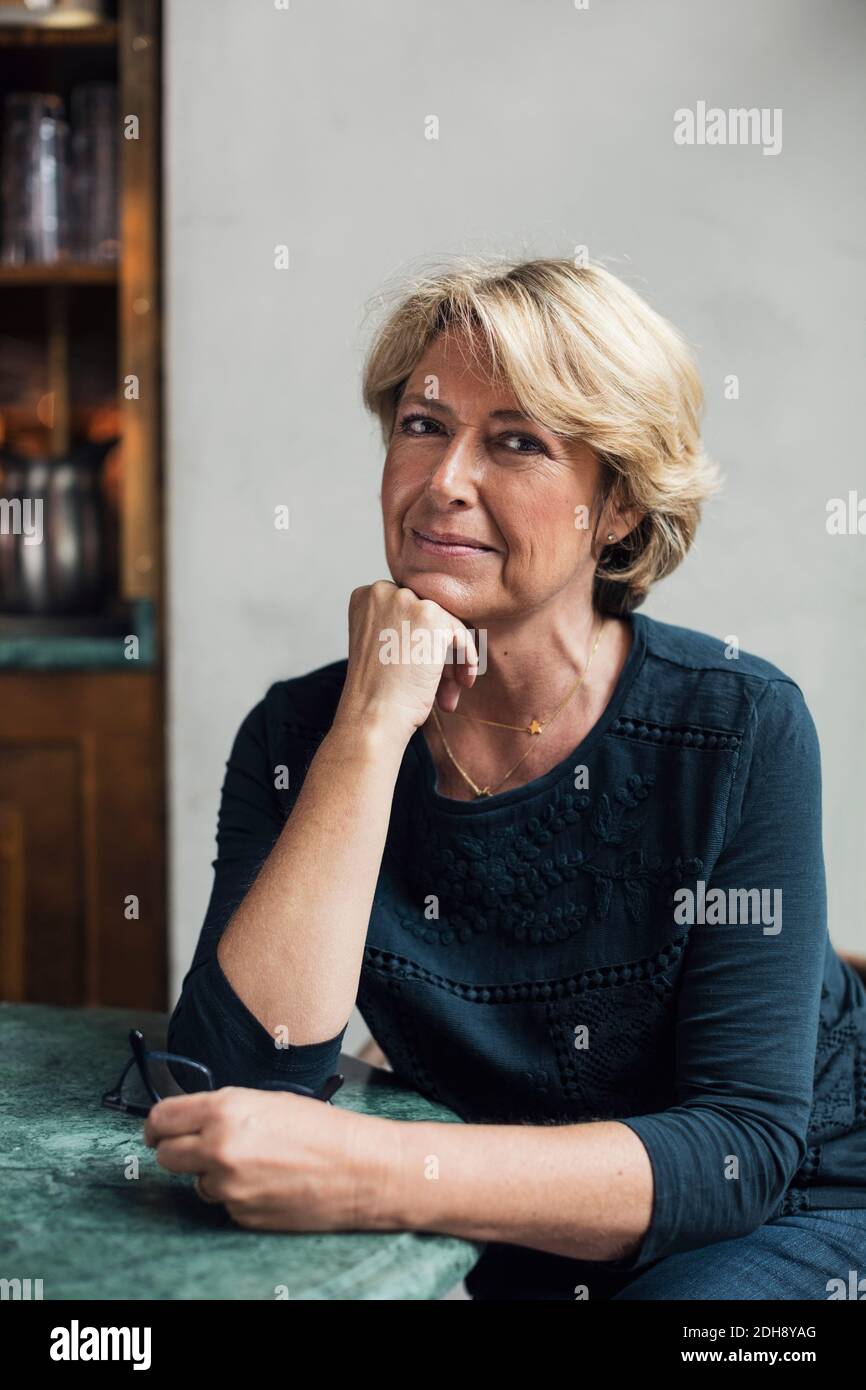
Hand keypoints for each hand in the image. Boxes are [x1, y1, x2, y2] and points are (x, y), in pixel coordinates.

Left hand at [144, 1087, 399, 1231]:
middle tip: (196, 1147)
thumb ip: (222, 1109)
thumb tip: (187, 1120)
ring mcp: (228, 1186)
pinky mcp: (240, 1214)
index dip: (156, 1125)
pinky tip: (266, 1182)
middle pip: (165, 1155)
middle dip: (176, 1150)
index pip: (161, 1118)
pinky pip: (222, 1202)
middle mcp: (218, 1148)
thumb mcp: (266, 1099)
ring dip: (210, 1174)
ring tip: (251, 1162)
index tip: (157, 1130)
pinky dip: (235, 1194)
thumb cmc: (320, 1128)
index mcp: (224, 1110)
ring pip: (194, 1181)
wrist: (358, 1169)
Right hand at [336, 580, 478, 744]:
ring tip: (450, 690)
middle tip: (442, 684)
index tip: (422, 668)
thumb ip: (404, 626)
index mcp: (366, 596)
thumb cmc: (376, 692)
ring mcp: (406, 600)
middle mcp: (382, 591)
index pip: (409, 608)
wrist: (373, 715)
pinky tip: (461, 683)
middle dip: (438, 650)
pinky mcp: (430, 616)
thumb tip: (443, 626)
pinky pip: (462, 634)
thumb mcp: (382, 647)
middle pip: (429, 614)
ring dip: (452, 659)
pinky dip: (466, 659)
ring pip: (447, 624)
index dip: (421, 641)